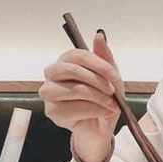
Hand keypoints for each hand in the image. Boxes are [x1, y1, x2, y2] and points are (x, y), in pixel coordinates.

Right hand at [39, 31, 123, 158]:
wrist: (102, 127)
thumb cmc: (103, 99)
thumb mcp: (111, 77)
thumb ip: (105, 57)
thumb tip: (99, 35)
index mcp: (66, 62)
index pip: (76, 55)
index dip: (97, 63)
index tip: (113, 74)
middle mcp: (52, 75)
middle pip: (70, 69)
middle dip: (97, 80)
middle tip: (112, 91)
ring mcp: (49, 94)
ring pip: (75, 89)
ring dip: (99, 97)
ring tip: (112, 104)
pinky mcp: (52, 112)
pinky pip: (75, 108)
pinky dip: (96, 110)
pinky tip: (105, 113)